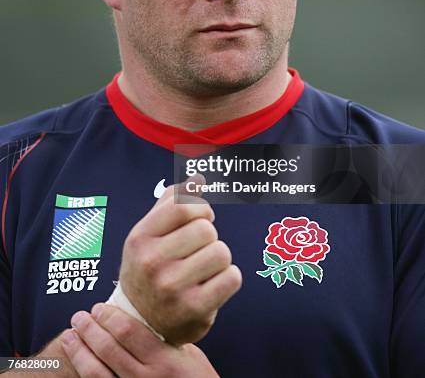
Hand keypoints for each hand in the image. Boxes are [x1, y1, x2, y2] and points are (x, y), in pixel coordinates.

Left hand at [61, 303, 219, 376]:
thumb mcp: (188, 354)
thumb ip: (165, 337)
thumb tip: (141, 316)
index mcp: (164, 360)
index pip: (128, 332)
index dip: (109, 317)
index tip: (99, 307)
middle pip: (108, 349)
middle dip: (89, 330)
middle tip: (79, 316)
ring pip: (96, 373)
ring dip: (79, 352)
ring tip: (70, 336)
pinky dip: (85, 374)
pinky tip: (78, 362)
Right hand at [118, 178, 241, 344]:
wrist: (140, 323)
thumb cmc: (150, 267)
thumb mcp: (149, 233)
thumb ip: (172, 201)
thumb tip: (197, 179)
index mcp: (140, 238)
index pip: (183, 207)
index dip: (201, 208)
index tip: (201, 218)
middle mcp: (152, 263)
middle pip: (207, 230)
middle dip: (209, 236)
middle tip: (199, 249)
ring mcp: (172, 288)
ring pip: (221, 252)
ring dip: (219, 258)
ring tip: (204, 268)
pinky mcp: (194, 310)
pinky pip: (232, 277)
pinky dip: (229, 278)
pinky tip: (213, 283)